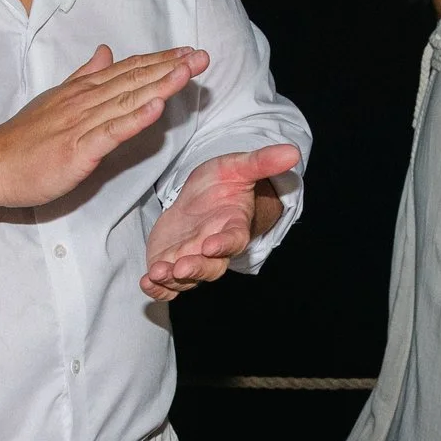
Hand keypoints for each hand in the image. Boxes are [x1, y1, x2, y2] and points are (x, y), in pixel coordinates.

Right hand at [0, 45, 205, 209]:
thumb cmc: (23, 139)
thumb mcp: (55, 99)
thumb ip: (83, 76)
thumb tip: (106, 51)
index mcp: (82, 91)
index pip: (127, 70)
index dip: (159, 61)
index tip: (187, 52)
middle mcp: (85, 102)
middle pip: (133, 80)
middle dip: (169, 68)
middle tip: (202, 56)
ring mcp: (81, 125)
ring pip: (126, 101)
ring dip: (158, 85)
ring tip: (187, 72)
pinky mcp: (77, 151)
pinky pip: (110, 133)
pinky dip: (134, 120)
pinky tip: (156, 109)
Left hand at [142, 144, 302, 299]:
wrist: (203, 196)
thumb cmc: (224, 182)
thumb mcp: (238, 166)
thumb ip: (262, 162)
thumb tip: (293, 152)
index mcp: (234, 226)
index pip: (234, 239)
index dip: (224, 244)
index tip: (212, 245)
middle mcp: (214, 247)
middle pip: (211, 267)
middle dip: (196, 268)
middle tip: (182, 267)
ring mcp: (192, 258)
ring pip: (186, 278)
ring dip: (171, 279)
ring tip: (157, 273)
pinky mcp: (172, 263)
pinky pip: (167, 283)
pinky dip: (157, 287)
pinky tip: (147, 282)